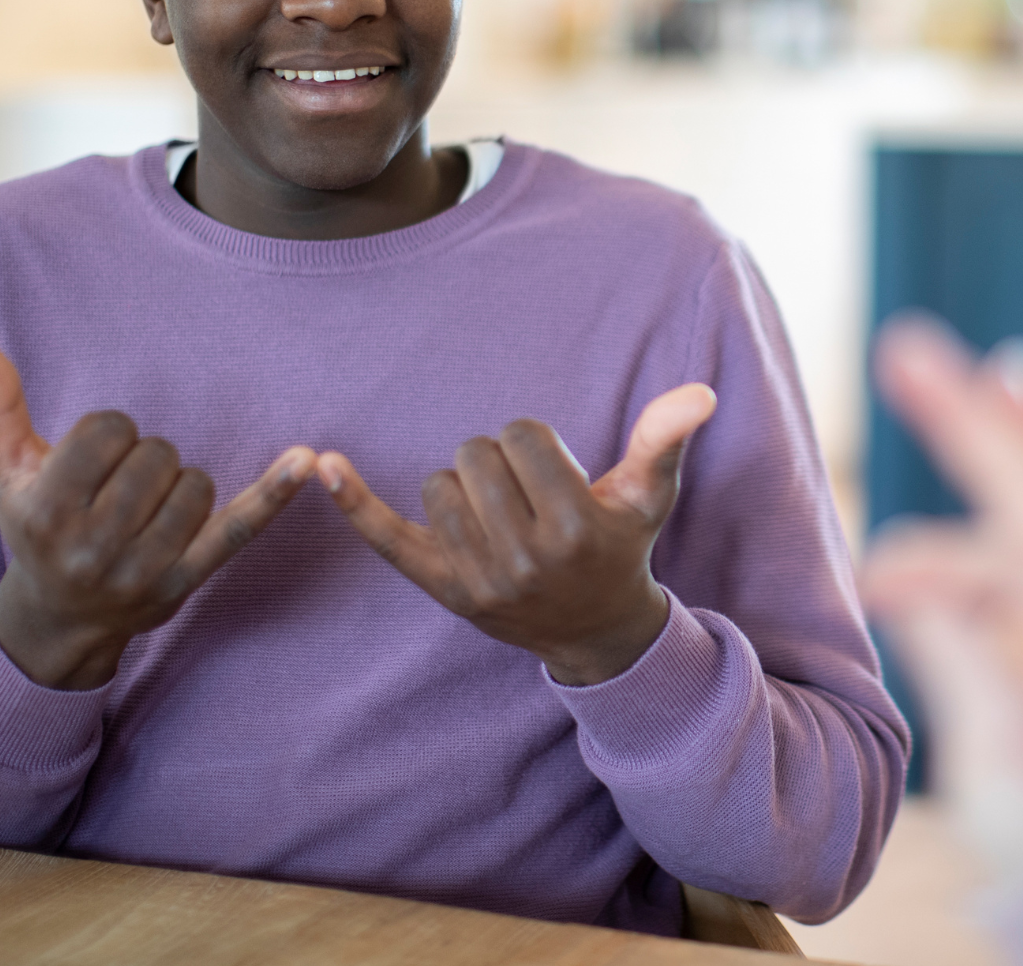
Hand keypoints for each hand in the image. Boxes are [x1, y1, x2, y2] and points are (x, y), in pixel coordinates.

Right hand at [0, 334, 316, 690]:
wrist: (56, 619)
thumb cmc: (32, 526)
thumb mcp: (5, 469)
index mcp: (46, 510)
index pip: (110, 430)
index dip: (109, 434)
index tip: (93, 461)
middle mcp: (92, 546)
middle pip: (157, 454)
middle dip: (143, 460)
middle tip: (118, 491)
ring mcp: (143, 569)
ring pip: (195, 483)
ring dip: (178, 484)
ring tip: (144, 509)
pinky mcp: (187, 581)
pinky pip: (240, 527)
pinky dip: (275, 492)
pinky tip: (307, 460)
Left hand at [320, 384, 717, 685]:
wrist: (594, 630)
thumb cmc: (620, 545)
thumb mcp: (649, 495)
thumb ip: (664, 439)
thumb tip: (700, 391)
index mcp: (575, 526)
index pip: (523, 435)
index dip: (535, 443)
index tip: (553, 474)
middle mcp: (525, 558)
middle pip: (477, 453)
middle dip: (500, 461)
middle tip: (527, 498)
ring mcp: (479, 579)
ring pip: (440, 483)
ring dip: (465, 486)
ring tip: (499, 516)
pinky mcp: (442, 590)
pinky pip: (388, 537)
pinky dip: (354, 502)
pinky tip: (321, 465)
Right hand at [860, 314, 1022, 878]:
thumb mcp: (1003, 750)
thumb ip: (962, 656)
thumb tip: (903, 578)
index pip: (1012, 553)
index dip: (940, 562)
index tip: (875, 585)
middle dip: (974, 413)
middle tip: (906, 345)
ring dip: (999, 415)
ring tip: (962, 356)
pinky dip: (1021, 447)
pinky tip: (1005, 398)